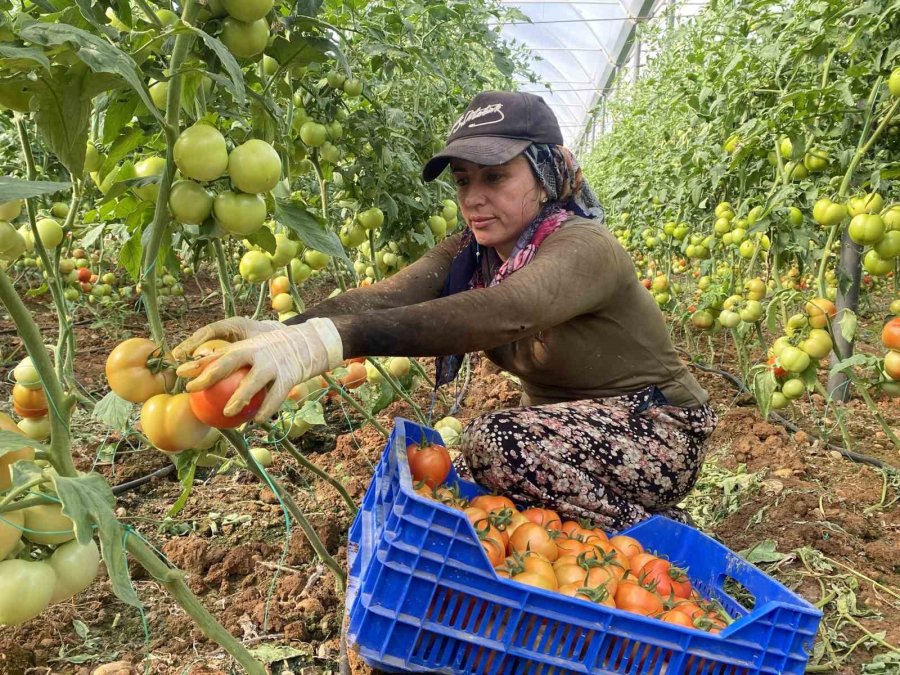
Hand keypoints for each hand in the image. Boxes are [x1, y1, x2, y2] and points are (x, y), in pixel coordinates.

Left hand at [176, 318, 342, 422]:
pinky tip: (256, 421)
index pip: (217, 353)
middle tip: (193, 389)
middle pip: (230, 361)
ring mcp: (273, 365)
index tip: (179, 373)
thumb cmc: (270, 352)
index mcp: (245, 345)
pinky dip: (266, 409)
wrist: (307, 344)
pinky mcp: (288, 376)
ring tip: (227, 412)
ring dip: (239, 397)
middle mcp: (257, 352)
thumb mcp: (252, 351)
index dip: (197, 362)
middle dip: (210, 374)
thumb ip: (231, 363)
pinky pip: (275, 397)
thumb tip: (202, 380)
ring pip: (254, 382)